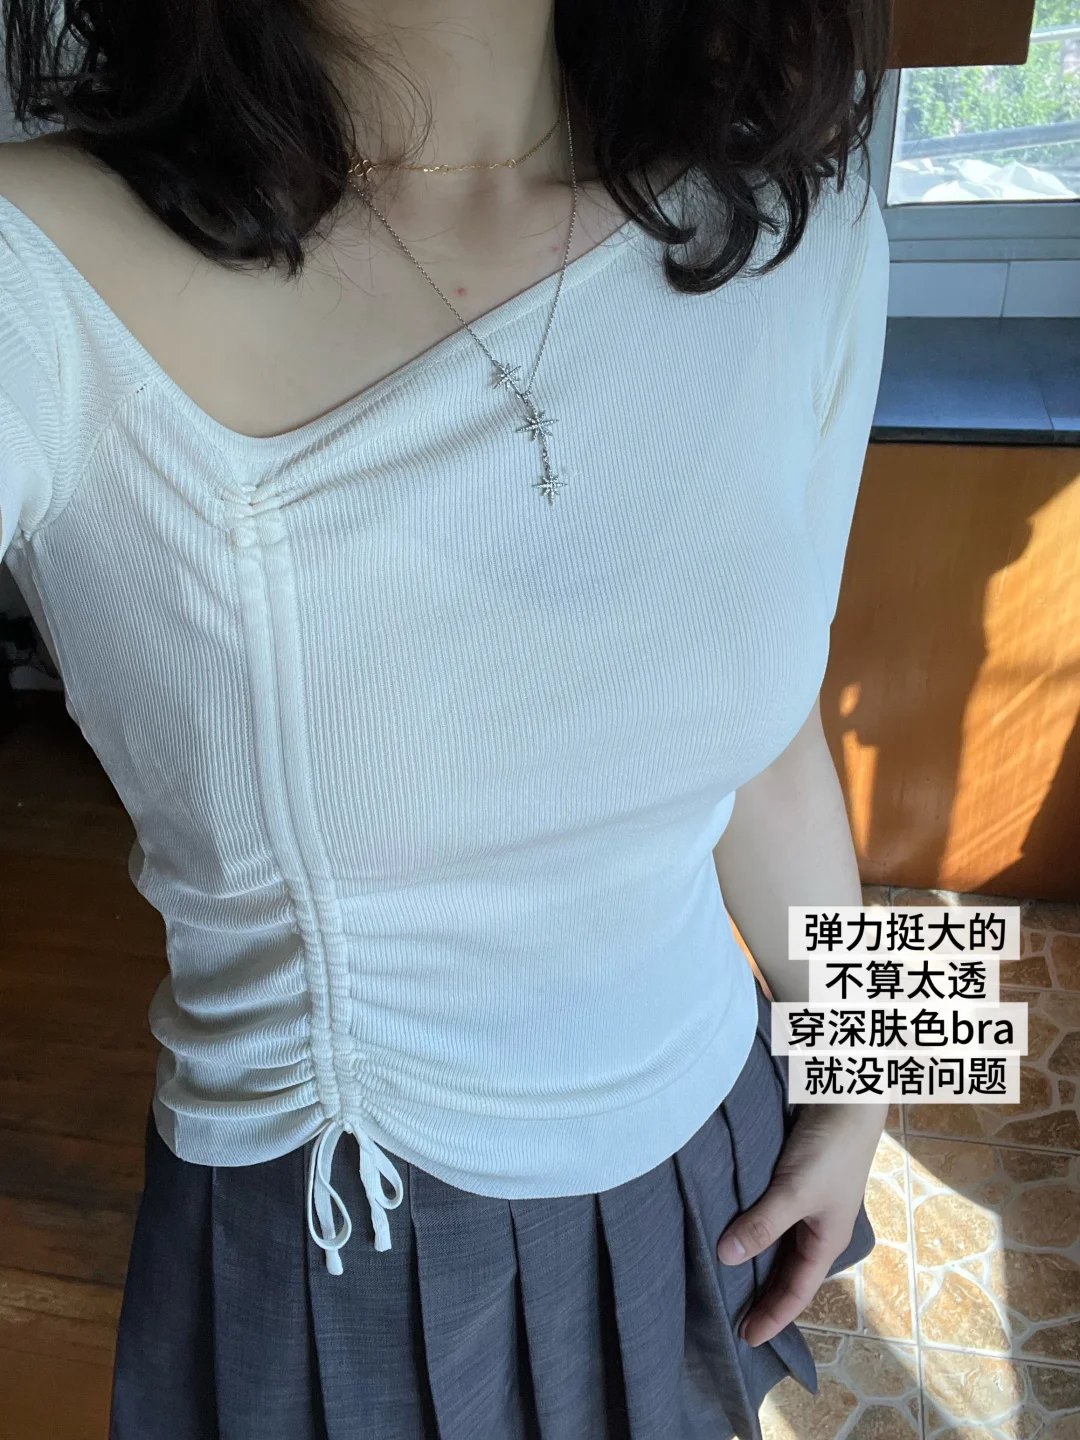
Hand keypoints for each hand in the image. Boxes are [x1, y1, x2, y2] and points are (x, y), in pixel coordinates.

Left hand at [716, 1101, 887, 1346]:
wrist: (846, 1094)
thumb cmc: (829, 1150)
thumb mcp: (795, 1192)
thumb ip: (762, 1224)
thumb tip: (726, 1258)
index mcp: (827, 1239)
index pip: (796, 1291)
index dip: (773, 1316)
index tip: (747, 1338)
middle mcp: (818, 1226)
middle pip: (787, 1271)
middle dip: (763, 1295)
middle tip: (729, 1314)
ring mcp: (808, 1202)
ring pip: (778, 1243)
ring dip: (756, 1260)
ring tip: (725, 1276)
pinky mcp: (795, 1178)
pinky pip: (771, 1215)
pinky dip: (753, 1228)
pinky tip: (731, 1227)